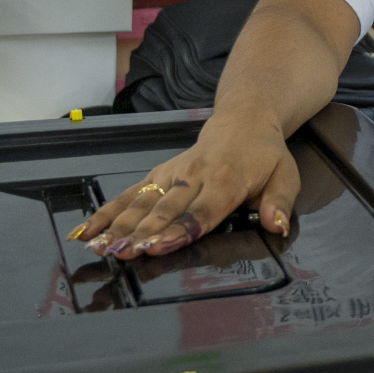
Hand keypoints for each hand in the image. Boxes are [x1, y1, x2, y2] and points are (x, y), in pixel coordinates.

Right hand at [71, 114, 300, 257]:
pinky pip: (130, 193)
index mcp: (226, 181)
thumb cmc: (264, 154)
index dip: (179, 231)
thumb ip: (280, 201)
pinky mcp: (159, 173)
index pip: (201, 213)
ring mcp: (172, 174)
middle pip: (165, 210)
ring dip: (118, 225)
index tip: (159, 246)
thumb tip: (276, 223)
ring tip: (100, 247)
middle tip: (122, 253)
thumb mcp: (286, 175)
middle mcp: (195, 177)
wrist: (243, 119)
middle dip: (142, 233)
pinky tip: (88, 231)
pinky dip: (107, 212)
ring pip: (141, 202)